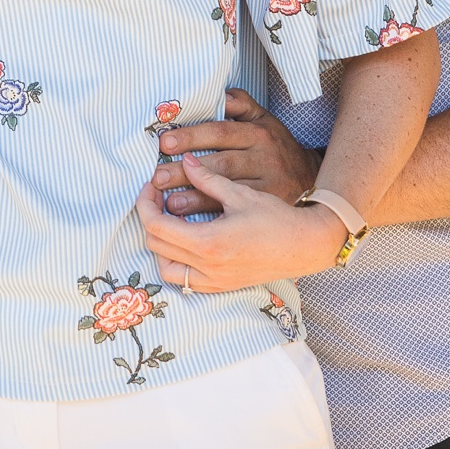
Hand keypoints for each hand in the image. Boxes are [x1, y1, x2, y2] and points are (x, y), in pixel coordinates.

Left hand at [134, 154, 342, 292]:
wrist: (304, 246)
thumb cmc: (276, 218)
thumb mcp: (239, 194)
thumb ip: (207, 178)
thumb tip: (185, 161)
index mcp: (208, 243)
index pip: (156, 226)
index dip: (145, 203)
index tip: (151, 186)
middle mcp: (206, 268)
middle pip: (155, 246)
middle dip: (149, 218)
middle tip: (158, 197)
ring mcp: (213, 281)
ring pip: (165, 268)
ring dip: (160, 244)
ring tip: (171, 221)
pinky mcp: (221, 287)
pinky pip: (184, 280)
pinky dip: (176, 262)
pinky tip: (186, 241)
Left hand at [149, 88, 320, 215]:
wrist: (313, 183)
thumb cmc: (280, 150)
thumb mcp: (266, 120)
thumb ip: (241, 105)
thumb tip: (216, 94)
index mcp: (260, 135)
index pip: (221, 133)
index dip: (192, 137)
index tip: (165, 143)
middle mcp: (265, 162)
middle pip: (221, 165)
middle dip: (185, 172)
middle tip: (157, 176)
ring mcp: (267, 189)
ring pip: (226, 195)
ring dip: (194, 199)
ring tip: (168, 202)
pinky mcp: (267, 209)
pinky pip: (233, 218)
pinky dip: (210, 220)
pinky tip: (188, 225)